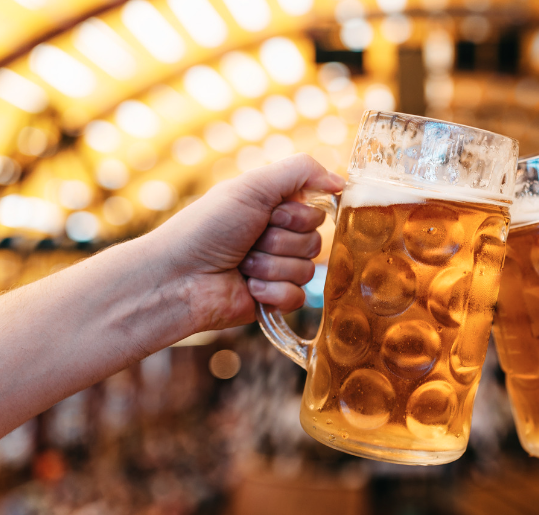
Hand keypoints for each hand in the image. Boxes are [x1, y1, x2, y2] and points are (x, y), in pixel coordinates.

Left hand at [151, 154, 344, 331]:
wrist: (177, 277)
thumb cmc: (207, 227)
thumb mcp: (252, 186)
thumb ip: (301, 171)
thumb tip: (342, 182)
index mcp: (275, 209)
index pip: (316, 213)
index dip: (295, 217)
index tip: (267, 215)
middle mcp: (278, 238)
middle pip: (315, 242)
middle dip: (280, 243)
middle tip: (248, 242)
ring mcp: (276, 270)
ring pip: (307, 271)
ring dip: (271, 267)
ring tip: (242, 266)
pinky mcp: (274, 300)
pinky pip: (299, 297)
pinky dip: (273, 293)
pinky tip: (248, 289)